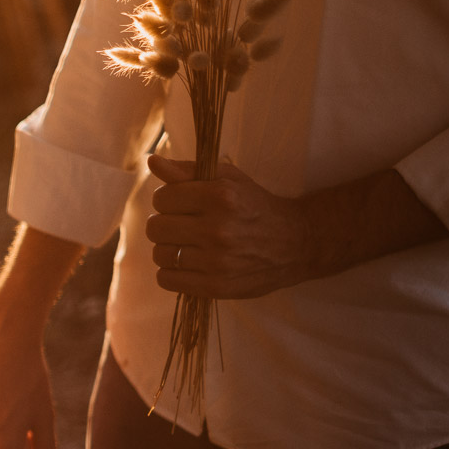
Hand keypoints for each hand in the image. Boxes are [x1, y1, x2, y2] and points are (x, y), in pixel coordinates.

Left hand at [146, 155, 314, 297]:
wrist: (296, 242)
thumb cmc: (255, 205)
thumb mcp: (227, 179)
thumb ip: (187, 171)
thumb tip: (152, 162)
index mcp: (219, 197)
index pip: (161, 198)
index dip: (166, 200)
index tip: (180, 204)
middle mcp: (217, 229)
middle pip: (155, 228)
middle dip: (164, 224)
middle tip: (182, 225)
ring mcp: (217, 261)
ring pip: (159, 254)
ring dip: (167, 249)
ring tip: (186, 245)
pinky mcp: (217, 286)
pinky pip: (167, 280)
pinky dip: (170, 272)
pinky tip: (188, 264)